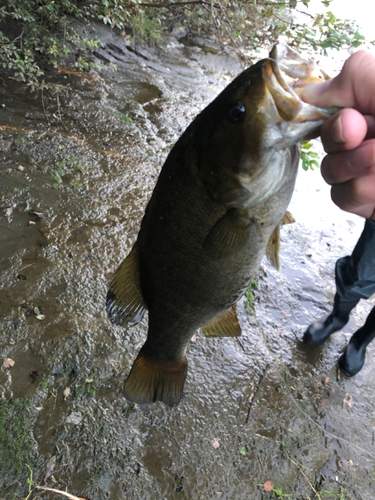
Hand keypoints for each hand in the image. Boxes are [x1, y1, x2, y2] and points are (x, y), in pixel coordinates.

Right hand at [301, 50, 374, 219]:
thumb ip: (351, 77)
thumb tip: (309, 94)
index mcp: (366, 105)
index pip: (322, 106)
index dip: (322, 114)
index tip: (343, 118)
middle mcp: (361, 135)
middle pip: (323, 140)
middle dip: (344, 141)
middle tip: (371, 136)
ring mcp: (360, 169)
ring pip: (331, 172)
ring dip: (357, 167)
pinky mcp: (362, 199)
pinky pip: (342, 197)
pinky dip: (365, 192)